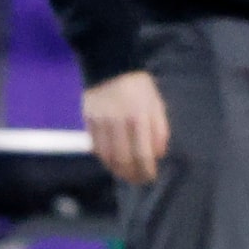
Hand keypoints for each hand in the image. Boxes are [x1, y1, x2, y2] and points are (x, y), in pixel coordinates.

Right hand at [83, 70, 168, 184]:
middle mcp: (119, 122)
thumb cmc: (139, 87)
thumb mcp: (156, 104)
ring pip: (108, 157)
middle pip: (124, 159)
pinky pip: (96, 147)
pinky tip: (113, 164)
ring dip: (117, 171)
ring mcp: (101, 122)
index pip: (143, 154)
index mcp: (139, 117)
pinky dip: (105, 159)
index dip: (147, 170)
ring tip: (127, 176)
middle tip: (139, 181)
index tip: (150, 177)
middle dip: (133, 175)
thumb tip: (159, 154)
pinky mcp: (89, 121)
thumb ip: (160, 129)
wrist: (111, 67)